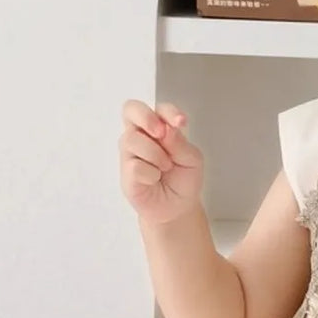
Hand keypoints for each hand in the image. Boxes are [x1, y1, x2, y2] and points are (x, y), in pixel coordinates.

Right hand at [119, 100, 203, 224]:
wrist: (179, 207)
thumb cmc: (184, 179)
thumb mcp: (192, 159)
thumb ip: (179, 143)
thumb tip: (165, 129)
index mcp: (160, 128)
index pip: (159, 109)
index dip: (169, 112)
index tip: (181, 123)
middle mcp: (141, 135)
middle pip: (130, 110)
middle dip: (146, 118)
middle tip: (160, 133)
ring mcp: (130, 153)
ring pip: (133, 140)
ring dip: (156, 155)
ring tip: (166, 168)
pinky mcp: (125, 172)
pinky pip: (135, 166)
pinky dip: (151, 174)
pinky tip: (154, 179)